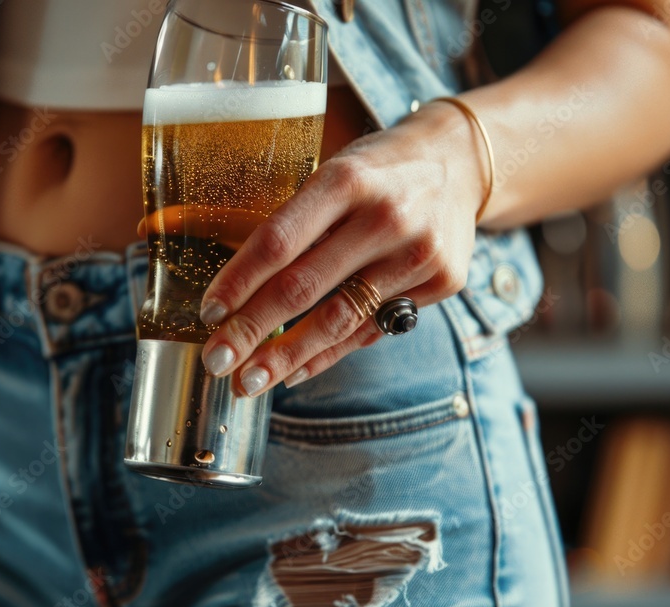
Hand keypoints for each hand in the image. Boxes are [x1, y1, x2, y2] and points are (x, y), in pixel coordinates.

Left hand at [194, 101, 486, 396]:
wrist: (459, 162)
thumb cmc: (377, 170)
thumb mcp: (333, 171)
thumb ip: (294, 221)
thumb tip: (234, 285)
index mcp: (345, 180)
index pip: (279, 240)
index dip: (239, 281)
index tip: (209, 312)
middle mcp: (385, 217)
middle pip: (303, 288)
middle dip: (252, 330)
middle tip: (217, 360)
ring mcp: (417, 254)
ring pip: (339, 320)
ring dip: (287, 357)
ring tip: (249, 381)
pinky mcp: (441, 282)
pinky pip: (372, 329)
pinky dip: (329, 354)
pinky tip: (296, 370)